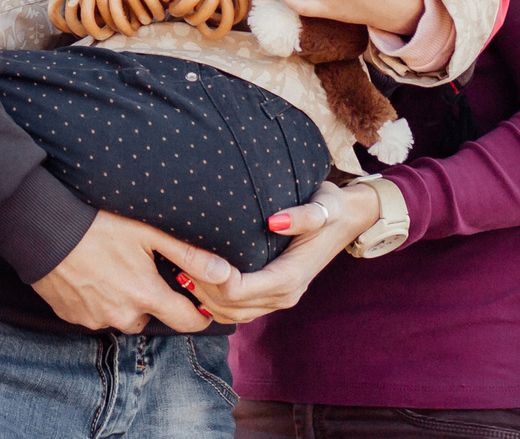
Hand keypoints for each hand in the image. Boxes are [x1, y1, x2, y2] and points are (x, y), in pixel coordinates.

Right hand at [31, 210, 231, 333]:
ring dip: (124, 300)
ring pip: (122, 316)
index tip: (198, 302)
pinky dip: (98, 300)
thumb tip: (225, 274)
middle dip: (152, 299)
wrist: (44, 229)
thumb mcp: (147, 232)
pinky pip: (96, 314)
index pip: (188, 322)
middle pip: (151, 317)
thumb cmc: (97, 225)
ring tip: (114, 269)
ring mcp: (96, 319)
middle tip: (143, 270)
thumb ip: (188, 254)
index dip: (198, 313)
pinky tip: (92, 274)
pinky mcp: (73, 317)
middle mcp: (123, 315)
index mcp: (146, 296)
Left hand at [178, 182, 376, 322]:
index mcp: (290, 277)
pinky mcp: (272, 296)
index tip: (187, 251)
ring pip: (229, 315)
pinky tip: (195, 280)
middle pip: (227, 306)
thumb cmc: (331, 207)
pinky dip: (212, 300)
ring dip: (201, 296)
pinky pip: (237, 311)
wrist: (347, 220)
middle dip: (197, 285)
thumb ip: (304, 215)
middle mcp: (284, 295)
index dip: (208, 276)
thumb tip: (274, 221)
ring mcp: (278, 299)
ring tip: (177, 269)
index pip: (237, 290)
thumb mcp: (323, 205)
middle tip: (172, 258)